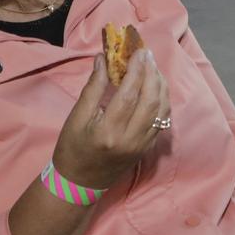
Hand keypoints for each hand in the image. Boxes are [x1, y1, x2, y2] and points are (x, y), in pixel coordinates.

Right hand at [50, 50, 168, 189]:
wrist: (80, 182)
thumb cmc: (72, 148)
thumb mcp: (76, 118)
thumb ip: (93, 88)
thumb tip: (103, 59)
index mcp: (108, 131)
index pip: (129, 94)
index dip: (136, 71)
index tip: (138, 52)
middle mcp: (130, 138)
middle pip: (151, 100)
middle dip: (151, 74)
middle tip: (147, 54)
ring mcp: (143, 144)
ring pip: (161, 110)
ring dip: (160, 85)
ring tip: (153, 66)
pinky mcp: (148, 147)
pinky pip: (162, 120)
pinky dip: (162, 100)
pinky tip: (156, 87)